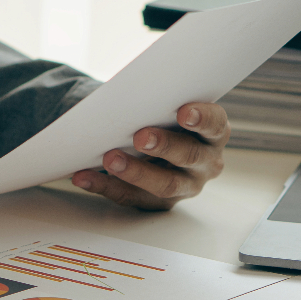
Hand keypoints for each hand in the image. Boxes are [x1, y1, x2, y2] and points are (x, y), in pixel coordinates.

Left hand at [71, 103, 228, 209]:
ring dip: (136, 172)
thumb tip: (130, 97)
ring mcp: (186, 185)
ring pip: (165, 184)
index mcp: (214, 134)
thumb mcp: (170, 109)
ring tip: (110, 159)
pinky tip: (85, 177)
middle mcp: (207, 162)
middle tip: (141, 137)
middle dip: (165, 146)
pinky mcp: (161, 203)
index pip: (215, 126)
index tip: (184, 112)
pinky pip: (134, 198)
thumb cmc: (165, 118)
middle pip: (189, 156)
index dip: (202, 119)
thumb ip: (162, 104)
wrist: (157, 142)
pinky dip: (106, 186)